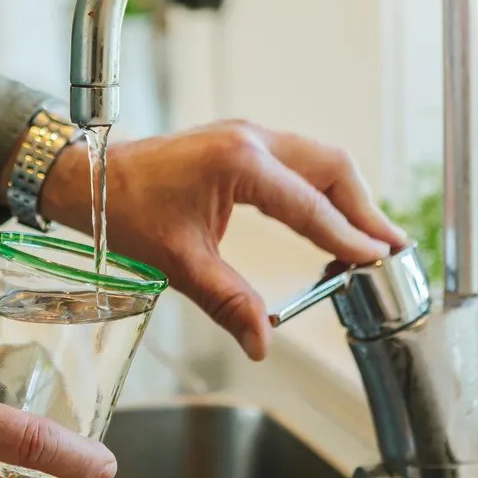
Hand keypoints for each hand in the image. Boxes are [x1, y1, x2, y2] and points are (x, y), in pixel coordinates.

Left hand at [39, 120, 407, 360]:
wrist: (87, 178)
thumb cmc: (124, 211)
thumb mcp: (179, 263)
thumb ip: (228, 302)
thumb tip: (261, 342)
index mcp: (240, 163)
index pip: (310, 206)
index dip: (349, 236)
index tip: (379, 259)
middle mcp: (251, 139)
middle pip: (332, 168)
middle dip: (364, 208)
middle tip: (390, 247)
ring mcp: (246, 135)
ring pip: (319, 160)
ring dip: (346, 196)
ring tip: (369, 236)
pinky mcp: (239, 142)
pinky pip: (296, 161)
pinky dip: (321, 188)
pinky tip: (326, 218)